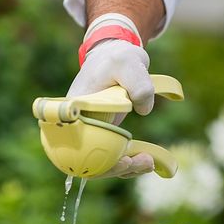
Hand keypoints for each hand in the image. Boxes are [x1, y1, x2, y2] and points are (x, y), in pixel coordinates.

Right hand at [68, 37, 155, 178]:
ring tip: (149, 162)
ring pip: (100, 162)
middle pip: (86, 160)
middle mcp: (78, 124)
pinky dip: (127, 162)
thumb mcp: (129, 63)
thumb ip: (139, 85)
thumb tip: (143, 111)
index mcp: (74, 109)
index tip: (121, 160)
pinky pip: (110, 155)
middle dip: (114, 169)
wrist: (118, 55)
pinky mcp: (102, 133)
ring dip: (124, 168)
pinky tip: (147, 159)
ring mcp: (90, 130)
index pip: (75, 146)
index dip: (95, 162)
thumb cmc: (118, 57)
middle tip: (141, 162)